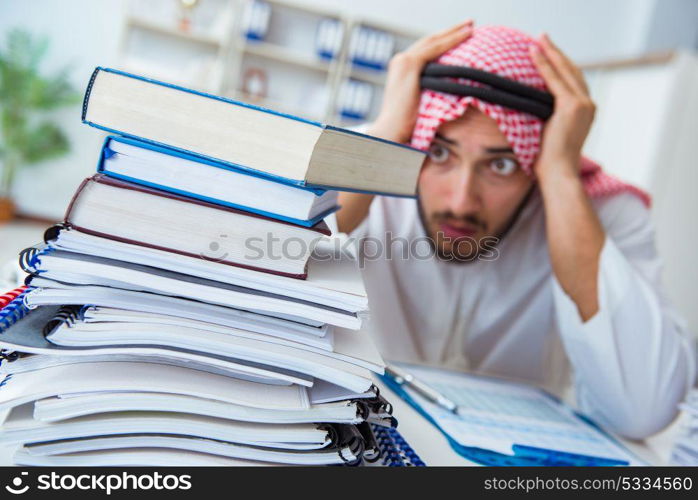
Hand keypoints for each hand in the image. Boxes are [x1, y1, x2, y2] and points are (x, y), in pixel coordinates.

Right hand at [369, 20, 473, 142]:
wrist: (392, 129)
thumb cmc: (406, 126)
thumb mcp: (419, 104)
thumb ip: (430, 93)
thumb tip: (447, 96)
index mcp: (401, 70)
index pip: (425, 51)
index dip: (443, 42)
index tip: (459, 36)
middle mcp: (400, 61)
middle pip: (429, 41)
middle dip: (450, 32)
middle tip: (468, 24)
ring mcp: (404, 61)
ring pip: (434, 41)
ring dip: (454, 31)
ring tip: (471, 25)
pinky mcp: (410, 64)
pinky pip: (435, 47)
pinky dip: (452, 39)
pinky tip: (467, 34)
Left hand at [529, 34, 595, 181]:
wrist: (559, 174)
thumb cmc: (549, 163)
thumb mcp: (548, 134)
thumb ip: (545, 118)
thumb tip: (526, 110)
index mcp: (585, 112)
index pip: (572, 81)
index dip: (560, 65)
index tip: (548, 52)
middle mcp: (588, 105)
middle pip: (571, 71)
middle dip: (556, 53)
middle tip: (542, 39)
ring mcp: (583, 105)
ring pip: (565, 71)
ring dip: (550, 53)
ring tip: (538, 40)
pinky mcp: (572, 106)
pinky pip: (555, 80)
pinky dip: (545, 64)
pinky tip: (534, 53)